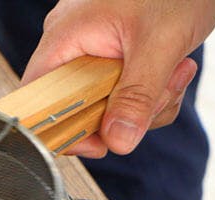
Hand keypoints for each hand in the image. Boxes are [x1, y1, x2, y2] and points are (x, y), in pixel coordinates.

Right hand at [22, 0, 214, 157]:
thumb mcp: (160, 43)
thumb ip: (137, 96)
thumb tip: (118, 142)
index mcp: (63, 39)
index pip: (38, 101)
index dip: (61, 130)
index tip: (98, 144)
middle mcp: (70, 45)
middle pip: (79, 107)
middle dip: (124, 113)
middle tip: (159, 96)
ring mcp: (92, 49)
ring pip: (107, 102)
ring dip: (147, 102)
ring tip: (176, 71)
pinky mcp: (113, 52)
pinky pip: (124, 90)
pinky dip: (152, 91)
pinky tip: (175, 68)